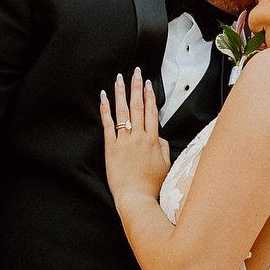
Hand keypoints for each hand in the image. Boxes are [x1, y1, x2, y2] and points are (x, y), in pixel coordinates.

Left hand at [100, 67, 170, 206]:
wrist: (136, 198)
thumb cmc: (152, 185)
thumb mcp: (166, 165)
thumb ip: (163, 147)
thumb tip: (159, 136)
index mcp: (153, 140)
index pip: (152, 112)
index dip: (150, 96)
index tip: (148, 83)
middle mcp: (138, 136)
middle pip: (138, 106)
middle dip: (136, 87)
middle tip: (135, 72)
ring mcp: (124, 141)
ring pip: (123, 111)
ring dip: (121, 93)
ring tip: (119, 78)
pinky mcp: (111, 147)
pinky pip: (108, 124)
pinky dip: (105, 109)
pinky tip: (103, 97)